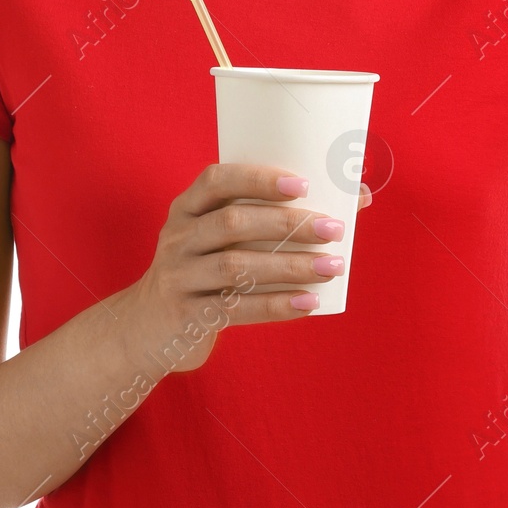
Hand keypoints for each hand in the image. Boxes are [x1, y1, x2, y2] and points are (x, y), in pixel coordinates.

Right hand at [125, 165, 372, 374]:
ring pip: (237, 267)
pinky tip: (309, 303)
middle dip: (288, 224)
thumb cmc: (208, 268)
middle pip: (233, 223)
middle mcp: (178, 237)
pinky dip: (276, 306)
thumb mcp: (224, 238)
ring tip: (332, 267)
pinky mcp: (186, 316)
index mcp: (188, 207)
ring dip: (290, 266)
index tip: (303, 184)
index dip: (258, 179)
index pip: (216, 180)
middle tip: (335, 230)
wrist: (148, 328)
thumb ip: (278, 217)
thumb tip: (359, 196)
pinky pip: (235, 309)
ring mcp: (178, 277)